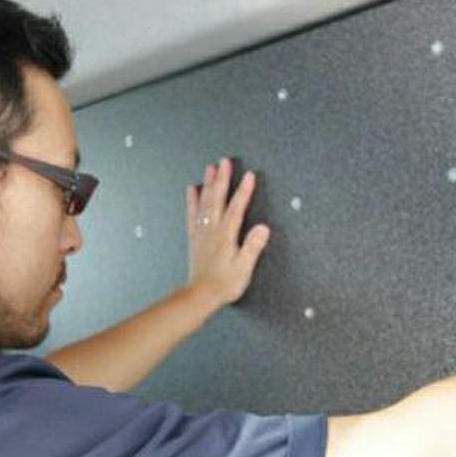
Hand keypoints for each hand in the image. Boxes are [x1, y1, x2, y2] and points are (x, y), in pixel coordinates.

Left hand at [185, 157, 270, 307]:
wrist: (201, 295)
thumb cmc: (225, 283)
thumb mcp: (244, 268)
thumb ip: (253, 247)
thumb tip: (263, 228)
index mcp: (226, 236)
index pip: (237, 209)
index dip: (244, 191)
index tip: (250, 175)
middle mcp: (212, 230)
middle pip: (218, 199)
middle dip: (222, 179)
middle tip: (225, 161)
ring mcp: (202, 232)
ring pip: (205, 203)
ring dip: (208, 184)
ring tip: (210, 168)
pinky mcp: (195, 237)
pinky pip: (193, 214)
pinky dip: (192, 201)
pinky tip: (192, 189)